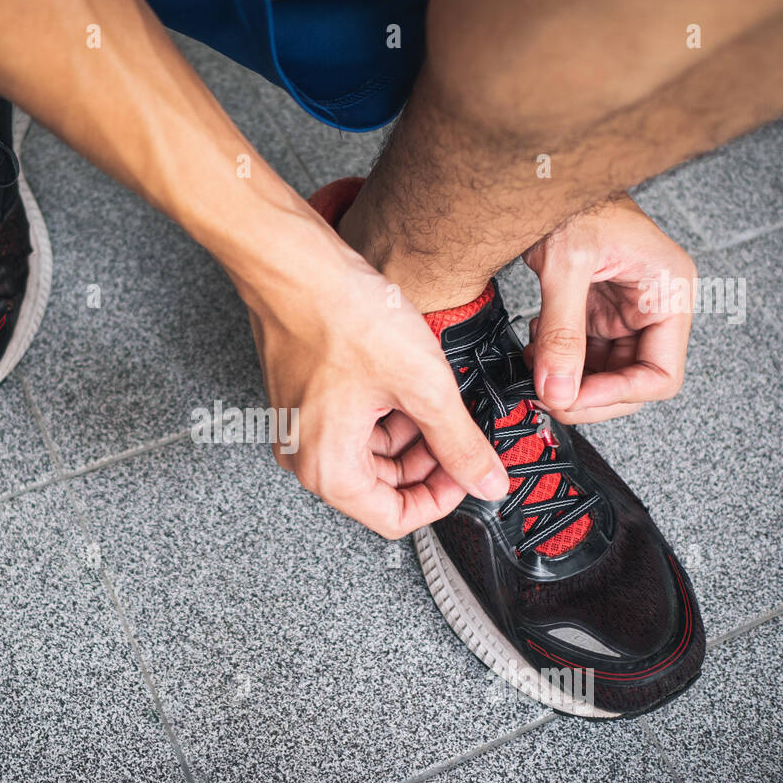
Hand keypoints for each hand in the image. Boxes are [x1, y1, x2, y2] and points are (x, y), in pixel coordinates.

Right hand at [237, 244, 507, 539]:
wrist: (294, 263)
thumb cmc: (339, 316)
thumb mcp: (423, 385)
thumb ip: (460, 443)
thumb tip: (488, 482)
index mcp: (328, 469)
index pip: (395, 519)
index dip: (441, 499)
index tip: (468, 472)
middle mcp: (305, 456)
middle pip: (382, 488)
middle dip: (428, 463)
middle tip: (460, 429)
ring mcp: (300, 429)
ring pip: (371, 455)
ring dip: (410, 435)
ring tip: (433, 394)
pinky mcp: (303, 401)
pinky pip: (354, 427)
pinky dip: (387, 413)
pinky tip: (407, 379)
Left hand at [522, 193, 695, 423]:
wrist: (549, 175)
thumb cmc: (575, 199)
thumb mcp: (566, 267)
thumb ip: (562, 334)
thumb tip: (558, 390)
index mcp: (669, 294)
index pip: (661, 375)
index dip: (618, 396)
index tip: (573, 399)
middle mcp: (653, 308)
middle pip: (631, 382)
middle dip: (587, 394)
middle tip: (546, 394)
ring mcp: (625, 312)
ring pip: (603, 374)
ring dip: (567, 380)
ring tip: (534, 368)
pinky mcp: (597, 310)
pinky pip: (582, 355)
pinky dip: (556, 362)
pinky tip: (534, 349)